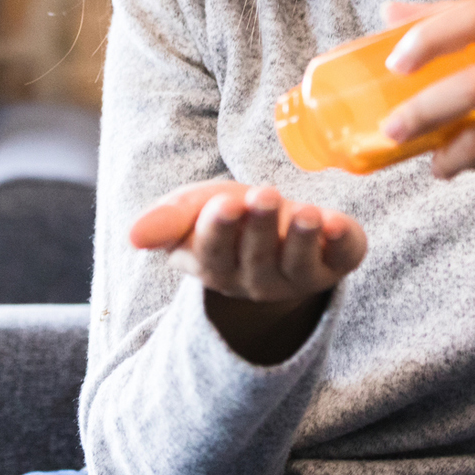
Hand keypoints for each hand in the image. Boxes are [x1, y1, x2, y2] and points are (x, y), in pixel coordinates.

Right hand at [131, 180, 366, 362]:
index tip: (225, 204)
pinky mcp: (335, 264)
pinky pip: (341, 260)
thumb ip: (165, 220)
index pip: (214, 254)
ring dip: (303, 239)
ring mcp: (298, 276)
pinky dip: (342, 243)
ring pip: (298, 265)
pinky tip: (337, 223)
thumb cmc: (227, 213)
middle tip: (263, 194)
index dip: (219, 231)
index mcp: (215, 267)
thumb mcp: (191, 208)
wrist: (273, 221)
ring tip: (307, 213)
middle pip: (258, 258)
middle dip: (262, 227)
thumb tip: (133, 237)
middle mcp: (256, 280)